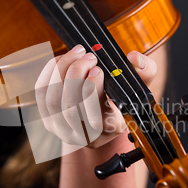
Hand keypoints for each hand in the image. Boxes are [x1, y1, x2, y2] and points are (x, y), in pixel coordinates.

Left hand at [35, 44, 157, 148]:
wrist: (100, 115)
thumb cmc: (120, 100)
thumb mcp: (138, 88)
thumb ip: (145, 73)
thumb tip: (136, 59)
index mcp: (106, 130)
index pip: (94, 120)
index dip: (91, 92)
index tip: (98, 70)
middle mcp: (81, 134)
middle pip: (69, 107)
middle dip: (76, 75)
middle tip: (89, 56)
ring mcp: (60, 128)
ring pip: (53, 98)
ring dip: (63, 69)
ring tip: (78, 52)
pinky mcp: (47, 115)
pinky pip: (42, 91)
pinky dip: (51, 71)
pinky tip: (64, 59)